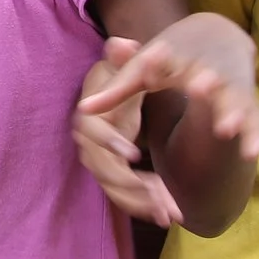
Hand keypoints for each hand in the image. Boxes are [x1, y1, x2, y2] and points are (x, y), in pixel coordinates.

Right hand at [74, 40, 183, 225]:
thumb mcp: (124, 65)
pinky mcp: (111, 175)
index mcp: (88, 118)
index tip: (135, 153)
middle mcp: (87, 145)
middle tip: (160, 196)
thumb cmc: (120, 76)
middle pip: (104, 170)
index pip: (92, 134)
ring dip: (141, 203)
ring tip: (171, 214)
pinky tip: (168, 215)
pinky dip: (143, 205)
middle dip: (132, 185)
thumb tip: (121, 44)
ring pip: (116, 188)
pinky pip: (124, 195)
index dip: (111, 143)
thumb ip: (123, 57)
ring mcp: (98, 163)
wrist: (117, 92)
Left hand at [77, 15, 258, 165]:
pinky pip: (257, 118)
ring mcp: (232, 84)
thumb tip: (83, 110)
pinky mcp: (249, 101)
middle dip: (209, 89)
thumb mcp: (143, 68)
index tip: (153, 66)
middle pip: (211, 79)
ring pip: (238, 100)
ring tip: (233, 133)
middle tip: (204, 97)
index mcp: (177, 57)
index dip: (157, 63)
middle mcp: (207, 68)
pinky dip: (258, 133)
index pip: (164, 60)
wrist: (216, 34)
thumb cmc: (171, 56)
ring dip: (236, 114)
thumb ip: (117, 89)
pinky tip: (256, 150)